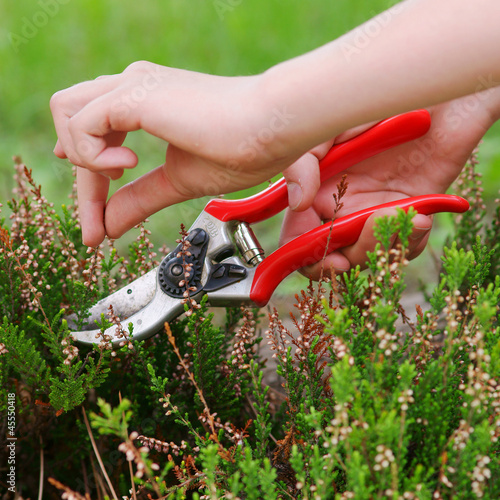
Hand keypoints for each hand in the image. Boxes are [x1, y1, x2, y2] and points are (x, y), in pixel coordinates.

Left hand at [50, 62, 304, 245]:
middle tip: (95, 227)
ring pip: (66, 113)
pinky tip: (128, 166)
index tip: (98, 228)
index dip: (92, 189)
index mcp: (146, 104)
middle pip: (74, 126)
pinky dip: (93, 156)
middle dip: (83, 183)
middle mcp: (133, 87)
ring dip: (82, 160)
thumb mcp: (179, 182)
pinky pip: (81, 123)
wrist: (273, 127)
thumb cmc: (243, 148)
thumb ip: (141, 199)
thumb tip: (110, 225)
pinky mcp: (134, 94)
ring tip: (121, 177)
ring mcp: (132, 85)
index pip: (98, 142)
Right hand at [280, 89, 499, 279]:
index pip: (299, 235)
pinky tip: (420, 219)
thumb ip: (304, 159)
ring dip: (384, 246)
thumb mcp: (330, 121)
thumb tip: (297, 201)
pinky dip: (411, 241)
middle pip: (335, 253)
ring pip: (370, 253)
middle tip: (369, 236)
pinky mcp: (412, 210)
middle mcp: (343, 204)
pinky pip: (405, 244)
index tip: (328, 257)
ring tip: (404, 216)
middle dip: (350, 255)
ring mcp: (377, 208)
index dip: (306, 254)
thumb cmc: (380, 96)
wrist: (440, 86)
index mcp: (316, 188)